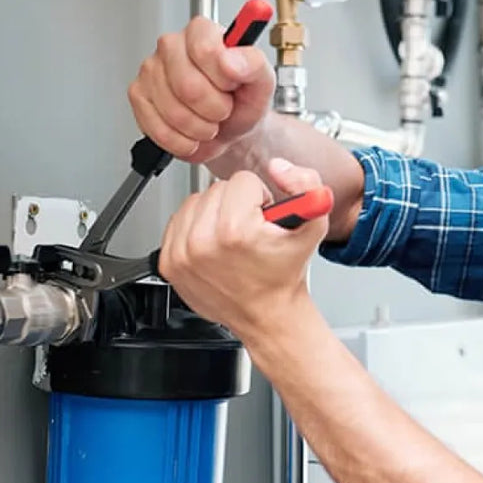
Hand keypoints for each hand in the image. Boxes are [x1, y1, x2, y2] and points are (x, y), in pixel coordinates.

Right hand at [128, 17, 273, 162]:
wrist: (230, 130)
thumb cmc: (242, 101)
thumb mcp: (262, 82)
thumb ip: (253, 64)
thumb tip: (231, 58)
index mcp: (201, 32)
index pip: (204, 50)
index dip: (222, 78)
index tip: (231, 85)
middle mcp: (171, 45)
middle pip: (187, 86)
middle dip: (213, 109)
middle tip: (223, 109)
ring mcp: (150, 70)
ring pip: (173, 111)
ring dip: (200, 128)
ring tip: (209, 122)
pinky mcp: (138, 96)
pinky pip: (158, 129)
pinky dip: (182, 141)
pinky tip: (192, 133)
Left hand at [159, 159, 330, 336]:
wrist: (268, 315)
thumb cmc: (285, 274)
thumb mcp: (314, 225)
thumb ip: (306, 184)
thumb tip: (278, 167)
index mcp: (235, 230)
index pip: (242, 181)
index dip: (259, 198)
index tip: (263, 221)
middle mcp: (202, 242)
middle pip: (217, 189)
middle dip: (236, 204)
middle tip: (250, 231)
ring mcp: (182, 254)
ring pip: (195, 201)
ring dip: (214, 214)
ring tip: (232, 238)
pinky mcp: (169, 263)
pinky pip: (178, 222)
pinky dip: (195, 228)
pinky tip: (214, 246)